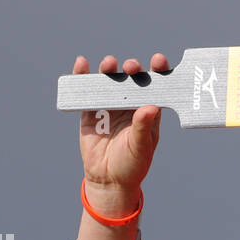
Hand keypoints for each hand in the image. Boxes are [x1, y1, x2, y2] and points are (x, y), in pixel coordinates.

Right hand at [72, 53, 168, 195]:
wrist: (107, 179)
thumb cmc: (132, 165)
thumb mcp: (140, 147)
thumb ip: (143, 127)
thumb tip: (151, 107)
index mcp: (148, 110)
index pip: (156, 86)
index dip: (158, 71)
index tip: (158, 60)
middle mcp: (130, 103)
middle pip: (132, 78)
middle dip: (132, 68)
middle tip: (131, 67)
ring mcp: (110, 105)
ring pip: (110, 80)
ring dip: (109, 68)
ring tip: (109, 64)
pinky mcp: (90, 110)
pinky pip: (86, 90)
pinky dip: (82, 75)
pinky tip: (81, 63)